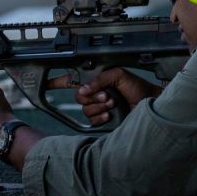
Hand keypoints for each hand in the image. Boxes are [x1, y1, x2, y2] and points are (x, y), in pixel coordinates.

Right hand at [47, 68, 162, 125]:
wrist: (151, 106)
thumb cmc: (140, 89)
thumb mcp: (119, 75)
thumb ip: (100, 78)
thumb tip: (84, 89)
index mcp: (98, 80)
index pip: (74, 79)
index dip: (58, 80)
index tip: (45, 83)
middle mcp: (97, 93)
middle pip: (78, 96)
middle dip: (93, 96)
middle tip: (107, 95)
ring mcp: (99, 107)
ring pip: (85, 109)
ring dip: (100, 106)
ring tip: (114, 103)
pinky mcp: (103, 121)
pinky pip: (92, 120)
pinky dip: (101, 116)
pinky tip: (112, 113)